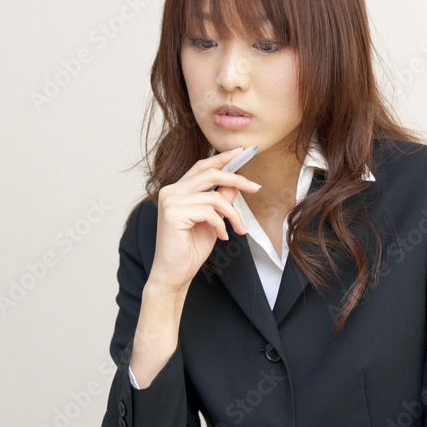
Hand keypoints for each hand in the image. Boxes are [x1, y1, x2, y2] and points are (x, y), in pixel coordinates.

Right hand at [148, 147, 260, 292]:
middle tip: (256, 188)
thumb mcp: (211, 220)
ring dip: (233, 214)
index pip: (201, 167)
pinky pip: (210, 212)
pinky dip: (221, 225)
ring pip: (214, 197)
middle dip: (237, 179)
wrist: (174, 274)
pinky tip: (221, 237)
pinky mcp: (174, 214)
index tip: (242, 152)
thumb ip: (220, 200)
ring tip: (238, 229)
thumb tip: (235, 183)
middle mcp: (170, 191)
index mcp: (176, 190)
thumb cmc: (189, 250)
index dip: (222, 158)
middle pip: (210, 174)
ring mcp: (170, 201)